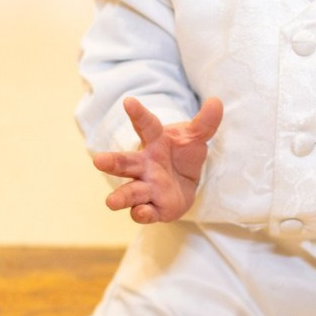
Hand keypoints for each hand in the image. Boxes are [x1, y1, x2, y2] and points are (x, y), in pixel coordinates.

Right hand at [92, 96, 223, 223]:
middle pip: (126, 163)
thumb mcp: (196, 137)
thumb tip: (216, 102)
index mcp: (155, 142)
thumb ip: (205, 123)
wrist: (185, 183)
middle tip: (98, 161)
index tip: (129, 102)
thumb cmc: (183, 155)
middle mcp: (145, 165)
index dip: (138, 114)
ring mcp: (147, 188)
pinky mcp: (154, 208)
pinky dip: (142, 213)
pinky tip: (141, 212)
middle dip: (113, 162)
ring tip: (111, 202)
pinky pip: (144, 212)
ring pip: (130, 192)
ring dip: (121, 197)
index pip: (146, 126)